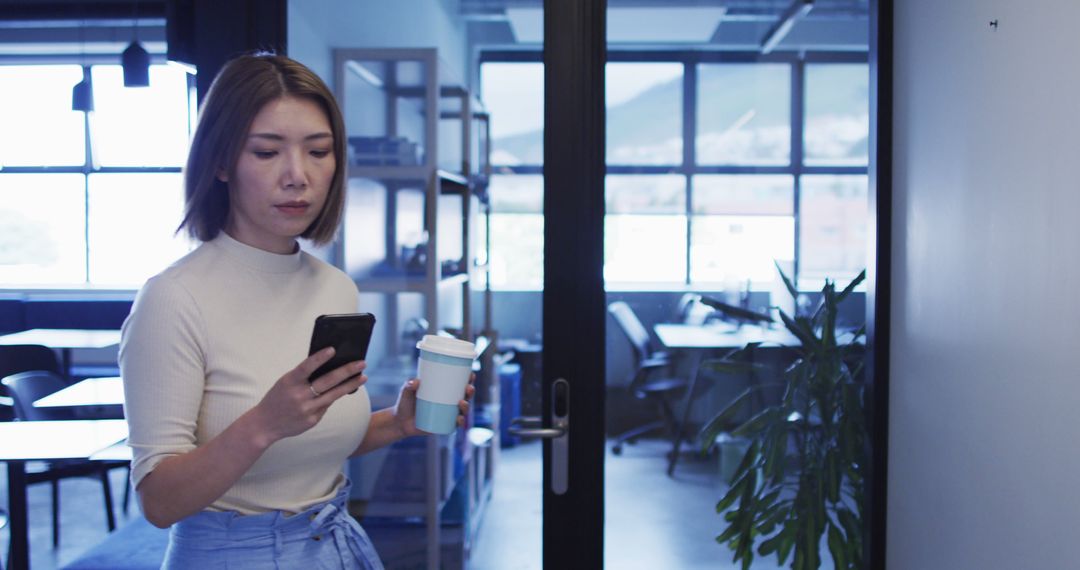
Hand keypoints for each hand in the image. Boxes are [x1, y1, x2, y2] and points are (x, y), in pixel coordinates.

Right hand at [252, 347, 367, 443]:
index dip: (320, 358)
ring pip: (334, 395)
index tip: (333, 349)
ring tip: (363, 377)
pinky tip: (341, 391)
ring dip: (350, 385)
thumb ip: (304, 376)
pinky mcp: (312, 420)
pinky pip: (326, 406)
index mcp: (289, 382)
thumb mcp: (285, 383)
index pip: (306, 367)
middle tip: (362, 363)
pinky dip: (332, 398)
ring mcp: (306, 409)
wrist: (264, 424)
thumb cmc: (278, 397)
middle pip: (328, 381)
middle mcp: (299, 396)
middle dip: (347, 371)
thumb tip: (331, 367)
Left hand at [391, 372, 476, 437]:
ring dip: (467, 407)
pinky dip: (459, 422)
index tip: (471, 374)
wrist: (399, 422)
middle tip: (468, 388)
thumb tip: (416, 382)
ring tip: (462, 403)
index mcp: (443, 391)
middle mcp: (448, 402)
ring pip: (462, 411)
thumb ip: (409, 385)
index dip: (468, 380)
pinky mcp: (443, 425)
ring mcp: (446, 414)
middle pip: (465, 396)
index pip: (459, 384)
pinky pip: (454, 425)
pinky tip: (459, 419)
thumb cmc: (405, 403)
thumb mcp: (406, 392)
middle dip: (470, 392)